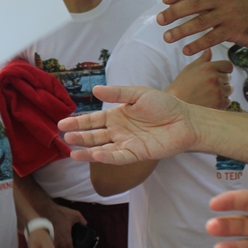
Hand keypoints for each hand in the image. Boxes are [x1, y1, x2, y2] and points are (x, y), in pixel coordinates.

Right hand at [47, 205, 86, 247]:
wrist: (46, 209)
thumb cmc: (61, 213)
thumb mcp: (76, 215)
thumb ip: (82, 221)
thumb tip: (85, 224)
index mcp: (66, 241)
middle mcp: (58, 245)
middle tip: (65, 241)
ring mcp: (50, 243)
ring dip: (57, 246)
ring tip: (58, 238)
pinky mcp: (44, 239)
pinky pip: (49, 244)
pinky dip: (51, 242)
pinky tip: (52, 235)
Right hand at [59, 85, 197, 164]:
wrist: (186, 120)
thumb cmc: (164, 105)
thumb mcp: (138, 94)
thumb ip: (117, 93)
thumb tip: (94, 90)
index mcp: (117, 116)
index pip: (93, 120)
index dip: (78, 122)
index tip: (62, 124)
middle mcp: (118, 131)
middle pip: (94, 136)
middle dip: (79, 137)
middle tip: (64, 137)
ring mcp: (126, 143)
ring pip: (102, 149)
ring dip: (87, 151)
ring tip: (72, 152)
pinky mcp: (137, 154)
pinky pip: (118, 157)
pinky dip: (106, 157)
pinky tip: (95, 155)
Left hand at [158, 0, 247, 55]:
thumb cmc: (237, 7)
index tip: (164, 0)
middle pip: (193, 4)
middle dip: (173, 13)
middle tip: (159, 20)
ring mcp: (227, 14)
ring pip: (199, 22)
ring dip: (180, 31)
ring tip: (167, 37)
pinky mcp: (232, 30)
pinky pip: (210, 38)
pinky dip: (196, 45)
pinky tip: (185, 50)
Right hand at [166, 49, 233, 109]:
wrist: (175, 104)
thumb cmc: (181, 86)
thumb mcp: (190, 68)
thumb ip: (203, 59)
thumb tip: (209, 49)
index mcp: (208, 67)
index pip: (228, 66)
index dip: (223, 70)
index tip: (216, 74)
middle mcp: (215, 78)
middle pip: (228, 78)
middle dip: (221, 81)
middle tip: (207, 86)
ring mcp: (218, 91)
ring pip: (229, 89)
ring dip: (222, 92)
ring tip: (207, 94)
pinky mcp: (219, 103)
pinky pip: (228, 100)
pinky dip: (221, 102)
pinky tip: (209, 101)